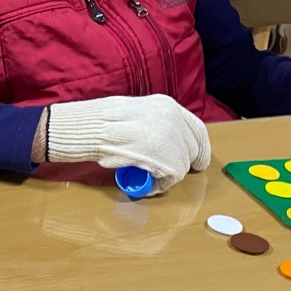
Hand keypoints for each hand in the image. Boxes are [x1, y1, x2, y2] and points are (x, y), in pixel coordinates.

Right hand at [43, 94, 211, 194]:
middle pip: (193, 148)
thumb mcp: (137, 112)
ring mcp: (174, 140)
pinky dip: (160, 184)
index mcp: (167, 105)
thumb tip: (167, 141)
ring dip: (168, 173)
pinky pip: (172, 178)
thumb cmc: (102, 123)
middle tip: (169, 171)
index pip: (196, 128)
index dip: (199, 146)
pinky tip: (145, 182)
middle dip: (183, 161)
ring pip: (183, 164)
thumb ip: (156, 123)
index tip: (196, 158)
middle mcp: (175, 120)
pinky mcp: (171, 162)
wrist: (90, 130)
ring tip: (148, 175)